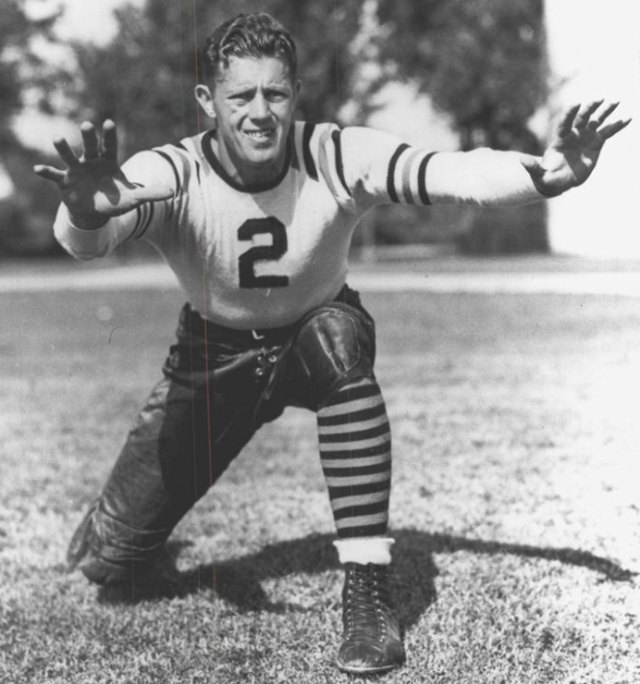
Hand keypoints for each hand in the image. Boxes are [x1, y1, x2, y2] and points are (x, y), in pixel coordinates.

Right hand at [34, 120, 172, 227]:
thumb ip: (150, 194)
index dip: (110, 136)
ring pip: (70, 156)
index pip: (110, 146)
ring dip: (64, 148)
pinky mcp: (64, 181)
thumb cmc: (114, 200)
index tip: (109, 123)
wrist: (94, 210)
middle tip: (87, 126)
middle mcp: (91, 161)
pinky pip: (54, 175)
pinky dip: (46, 172)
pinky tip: (38, 169)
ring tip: (58, 140)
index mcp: (108, 161)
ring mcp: (76, 170)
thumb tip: (172, 192)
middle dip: (89, 137)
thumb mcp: (133, 199)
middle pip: (90, 146)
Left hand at [521, 100, 630, 196]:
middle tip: (598, 99)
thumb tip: (520, 162)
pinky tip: (627, 119)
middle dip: (589, 109)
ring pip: (596, 121)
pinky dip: (617, 126)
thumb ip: (532, 168)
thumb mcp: (538, 175)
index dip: (569, 115)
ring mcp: (586, 137)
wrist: (558, 181)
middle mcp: (574, 135)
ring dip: (605, 112)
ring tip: (615, 102)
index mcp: (560, 140)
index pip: (564, 124)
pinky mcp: (596, 143)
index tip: (575, 105)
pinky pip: (608, 132)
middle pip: (582, 119)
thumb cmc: (547, 178)